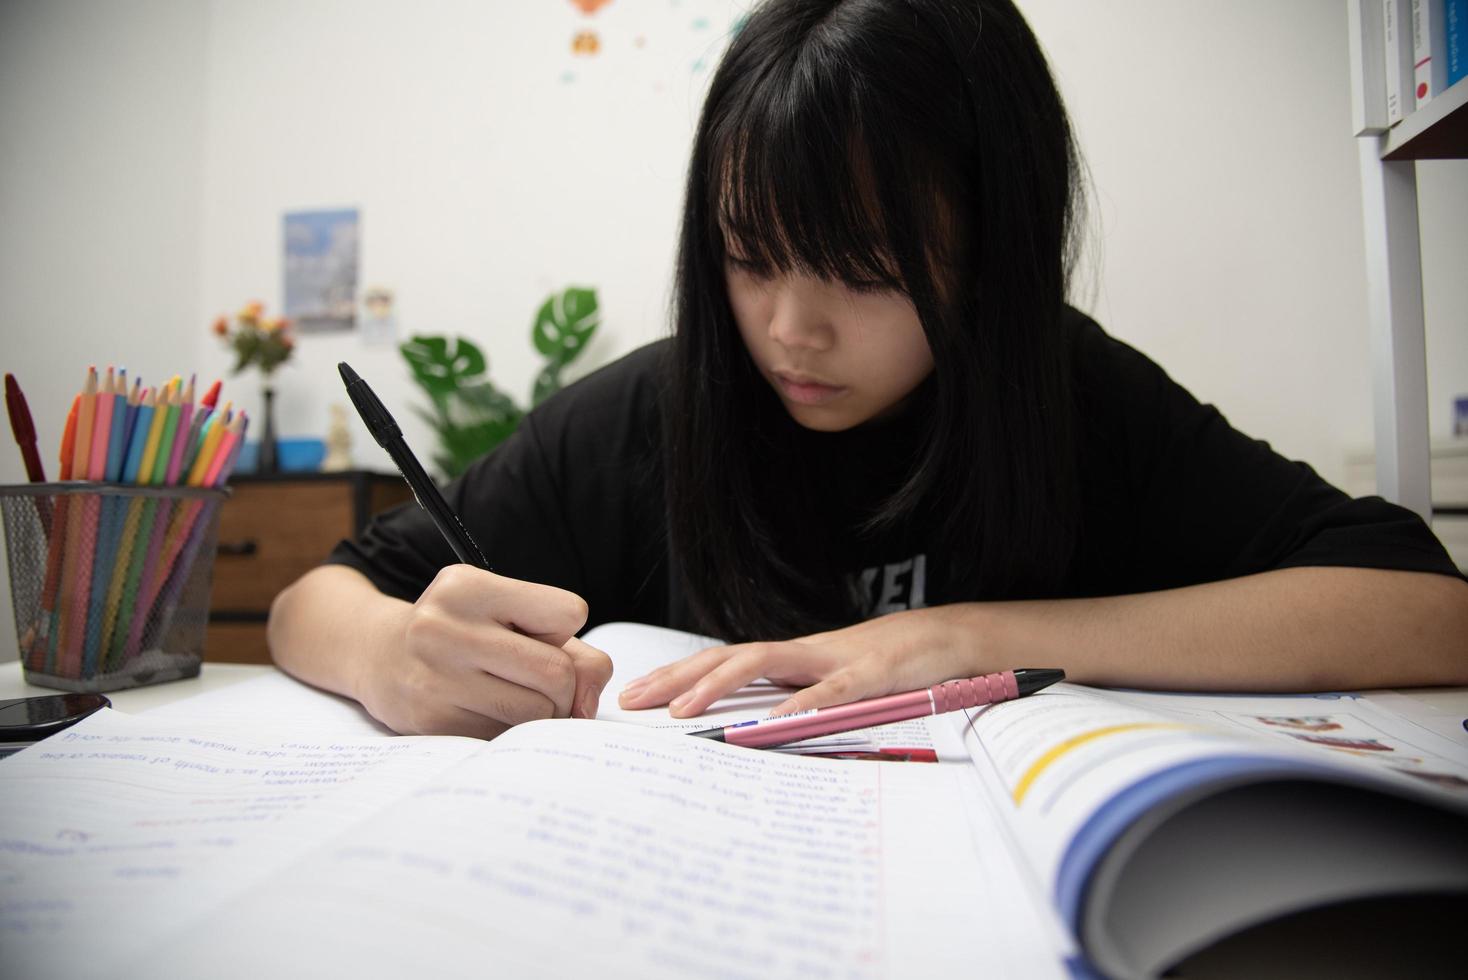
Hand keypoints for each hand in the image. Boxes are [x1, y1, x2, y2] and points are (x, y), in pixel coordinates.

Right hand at [355, 564, 612, 738]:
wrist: (380, 656)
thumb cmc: (463, 632)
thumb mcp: (509, 614)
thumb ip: (573, 650)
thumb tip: (587, 705)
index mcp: (469, 587)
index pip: (569, 612)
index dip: (563, 630)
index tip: (538, 634)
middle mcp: (445, 628)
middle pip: (555, 671)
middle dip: (563, 685)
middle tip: (541, 683)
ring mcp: (435, 677)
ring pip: (536, 712)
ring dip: (542, 714)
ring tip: (516, 698)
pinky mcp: (431, 721)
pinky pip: (505, 738)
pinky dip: (512, 733)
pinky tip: (488, 713)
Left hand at [617, 605, 992, 717]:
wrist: (946, 638)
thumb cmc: (884, 667)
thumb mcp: (831, 687)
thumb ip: (794, 702)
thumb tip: (751, 733)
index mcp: (790, 660)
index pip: (721, 662)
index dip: (677, 675)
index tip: (634, 694)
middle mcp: (801, 653)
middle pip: (727, 656)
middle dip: (676, 676)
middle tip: (631, 700)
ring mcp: (833, 659)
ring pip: (765, 662)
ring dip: (719, 684)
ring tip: (683, 711)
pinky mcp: (871, 673)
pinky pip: (833, 690)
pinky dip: (805, 704)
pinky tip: (777, 722)